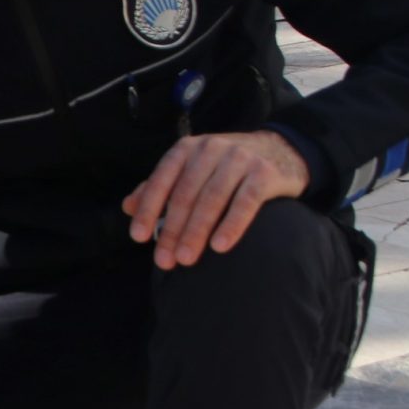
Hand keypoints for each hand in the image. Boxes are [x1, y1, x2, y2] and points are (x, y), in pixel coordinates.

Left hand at [123, 131, 309, 270]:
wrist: (280, 151)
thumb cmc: (225, 167)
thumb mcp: (191, 168)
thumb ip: (161, 186)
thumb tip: (128, 207)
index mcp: (188, 148)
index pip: (162, 179)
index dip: (148, 209)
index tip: (138, 237)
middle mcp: (211, 149)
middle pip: (186, 194)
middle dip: (172, 230)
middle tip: (164, 260)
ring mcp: (239, 158)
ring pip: (212, 198)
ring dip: (197, 231)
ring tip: (186, 259)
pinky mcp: (264, 173)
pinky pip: (246, 201)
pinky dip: (232, 225)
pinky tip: (220, 246)